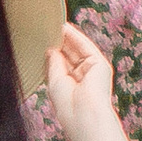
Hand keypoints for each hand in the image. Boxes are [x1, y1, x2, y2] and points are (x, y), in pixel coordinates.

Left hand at [43, 20, 119, 140]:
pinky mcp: (100, 64)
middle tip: (46, 30)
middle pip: (70, 56)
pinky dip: (76, 37)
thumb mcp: (55, 81)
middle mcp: (83, 79)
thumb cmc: (67, 104)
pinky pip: (86, 47)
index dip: (53, 54)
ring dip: (67, 37)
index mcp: (71, 87)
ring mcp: (93, 71)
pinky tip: (65, 28)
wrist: (84, 114)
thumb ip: (54, 63)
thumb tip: (51, 48)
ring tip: (53, 25)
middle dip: (59, 43)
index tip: (41, 42)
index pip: (62, 66)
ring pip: (78, 50)